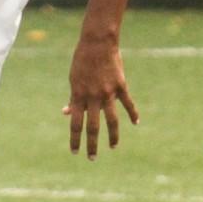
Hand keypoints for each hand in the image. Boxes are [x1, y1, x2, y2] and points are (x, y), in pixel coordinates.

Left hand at [63, 36, 138, 159]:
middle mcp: (93, 97)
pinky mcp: (121, 86)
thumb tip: (66, 113)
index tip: (75, 152)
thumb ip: (73, 98)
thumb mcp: (73, 79)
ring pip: (112, 120)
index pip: (75, 123)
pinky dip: (133, 113)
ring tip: (113, 147)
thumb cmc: (82, 61)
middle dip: (92, 145)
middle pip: (93, 127)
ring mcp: (108, 93)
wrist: (97, 43)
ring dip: (112, 136)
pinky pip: (128, 103)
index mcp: (78, 96)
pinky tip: (136, 123)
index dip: (75, 139)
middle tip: (91, 158)